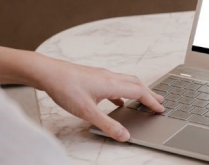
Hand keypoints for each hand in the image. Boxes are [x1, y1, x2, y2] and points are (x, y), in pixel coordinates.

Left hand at [33, 56, 163, 141]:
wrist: (48, 72)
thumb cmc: (65, 88)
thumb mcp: (87, 112)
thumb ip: (107, 125)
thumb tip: (124, 135)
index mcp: (112, 84)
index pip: (139, 92)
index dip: (152, 101)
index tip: (161, 108)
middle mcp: (109, 76)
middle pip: (136, 83)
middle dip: (149, 93)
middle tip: (160, 101)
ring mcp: (101, 75)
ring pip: (126, 81)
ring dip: (137, 90)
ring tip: (143, 99)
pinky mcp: (93, 76)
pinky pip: (114, 83)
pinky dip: (122, 91)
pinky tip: (117, 100)